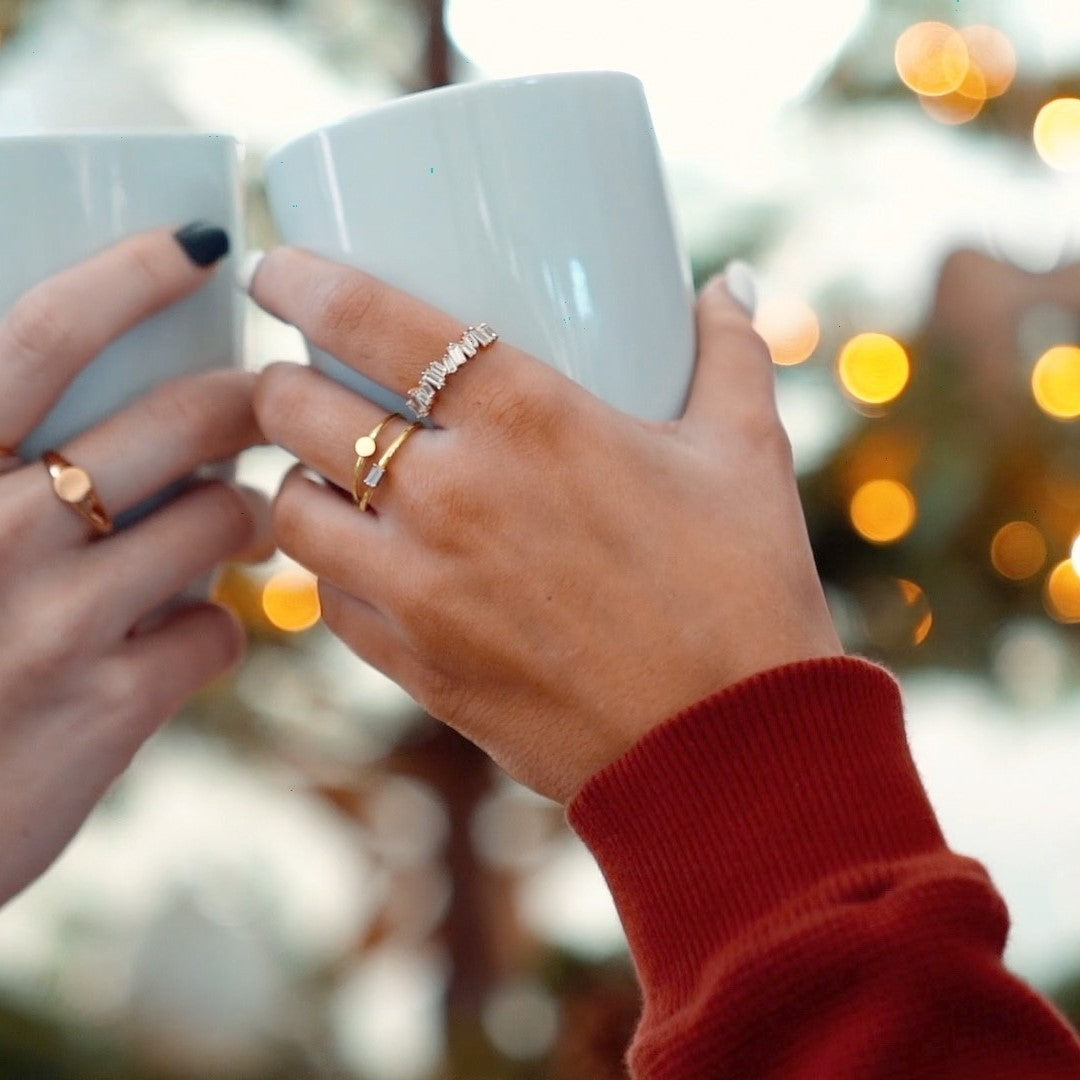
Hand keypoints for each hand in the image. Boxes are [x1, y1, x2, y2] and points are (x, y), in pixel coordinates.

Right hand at [0, 227, 270, 902]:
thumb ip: (1, 455)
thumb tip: (81, 405)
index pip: (44, 337)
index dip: (130, 277)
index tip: (201, 244)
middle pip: (180, 422)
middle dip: (248, 401)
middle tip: (263, 401)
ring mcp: (56, 622)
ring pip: (224, 520)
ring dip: (244, 514)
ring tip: (230, 523)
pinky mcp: (108, 708)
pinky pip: (218, 630)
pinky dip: (216, 624)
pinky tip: (186, 635)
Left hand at [252, 249, 841, 802]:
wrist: (727, 750)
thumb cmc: (743, 593)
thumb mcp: (747, 453)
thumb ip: (730, 353)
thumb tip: (731, 283)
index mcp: (529, 419)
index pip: (368, 320)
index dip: (300, 282)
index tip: (276, 271)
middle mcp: (453, 496)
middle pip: (298, 411)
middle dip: (280, 383)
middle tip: (302, 378)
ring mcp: (424, 590)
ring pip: (293, 510)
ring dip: (295, 479)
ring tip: (328, 473)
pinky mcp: (417, 665)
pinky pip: (330, 600)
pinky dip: (331, 568)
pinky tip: (366, 559)